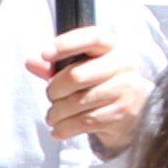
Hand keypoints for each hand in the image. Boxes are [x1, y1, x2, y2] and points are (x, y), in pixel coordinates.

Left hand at [30, 26, 151, 155]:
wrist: (136, 110)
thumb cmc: (104, 81)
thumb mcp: (85, 65)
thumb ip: (58, 64)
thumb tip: (31, 62)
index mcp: (114, 46)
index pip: (92, 38)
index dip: (67, 44)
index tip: (45, 54)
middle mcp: (123, 65)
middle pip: (76, 76)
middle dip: (55, 89)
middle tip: (51, 95)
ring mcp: (124, 90)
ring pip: (77, 102)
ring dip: (57, 112)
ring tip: (53, 115)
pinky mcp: (120, 114)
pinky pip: (84, 122)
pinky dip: (65, 128)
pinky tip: (59, 129)